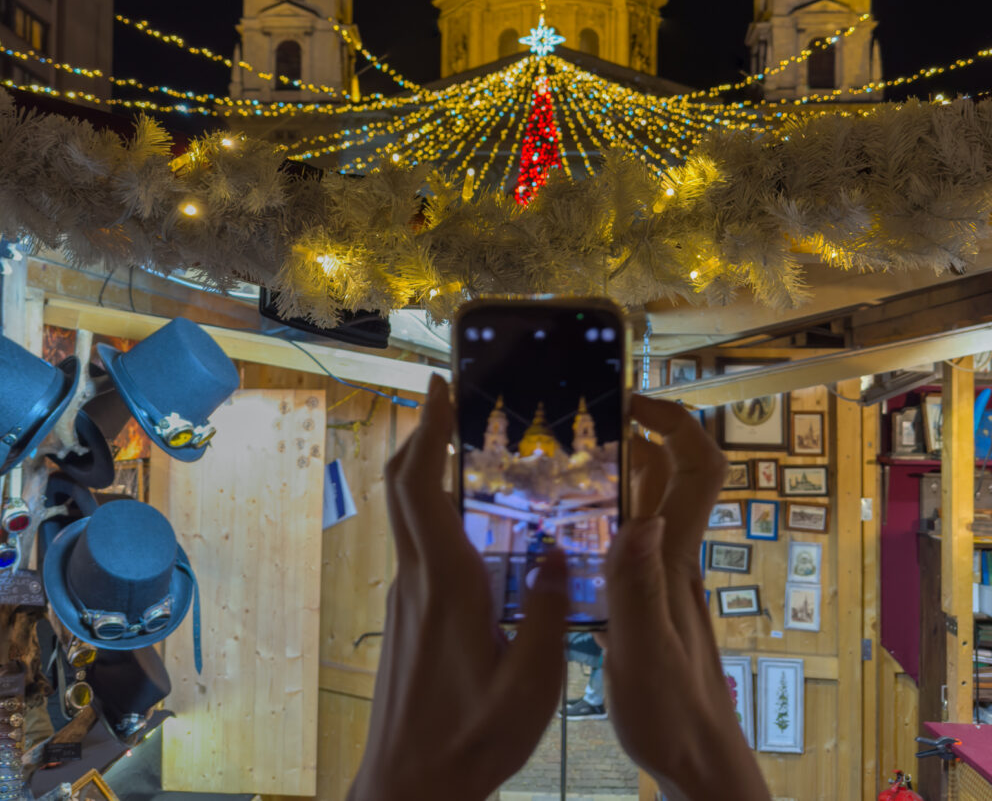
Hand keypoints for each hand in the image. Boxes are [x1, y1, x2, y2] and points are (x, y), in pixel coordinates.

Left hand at [346, 374, 567, 800]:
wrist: (408, 789)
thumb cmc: (470, 741)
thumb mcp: (532, 684)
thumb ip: (550, 614)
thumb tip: (560, 554)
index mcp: (447, 583)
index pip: (422, 485)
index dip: (429, 428)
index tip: (440, 384)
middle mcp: (418, 578)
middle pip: (402, 485)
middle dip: (421, 431)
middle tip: (448, 395)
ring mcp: (406, 596)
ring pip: (406, 513)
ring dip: (426, 468)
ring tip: (465, 444)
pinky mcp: (406, 615)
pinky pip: (417, 542)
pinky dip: (434, 508)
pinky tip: (470, 521)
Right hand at [603, 394, 770, 800]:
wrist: (699, 765)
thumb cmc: (674, 716)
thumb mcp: (643, 654)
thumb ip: (636, 588)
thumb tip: (642, 519)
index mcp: (676, 558)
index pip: (700, 467)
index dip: (675, 422)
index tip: (632, 402)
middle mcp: (675, 557)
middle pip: (673, 473)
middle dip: (639, 432)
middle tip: (587, 421)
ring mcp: (664, 578)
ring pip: (650, 504)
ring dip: (620, 473)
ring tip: (567, 463)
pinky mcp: (650, 601)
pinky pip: (632, 540)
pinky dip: (606, 517)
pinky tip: (569, 532)